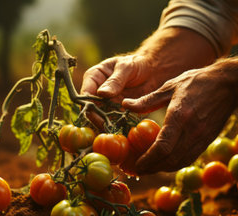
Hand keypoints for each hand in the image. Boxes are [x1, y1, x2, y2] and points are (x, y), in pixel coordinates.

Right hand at [80, 27, 216, 129]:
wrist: (152, 70)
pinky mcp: (116, 111)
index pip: (85, 93)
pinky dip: (116, 127)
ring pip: (100, 117)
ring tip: (114, 131)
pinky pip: (112, 121)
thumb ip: (115, 81)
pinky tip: (122, 130)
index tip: (97, 113)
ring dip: (106, 125)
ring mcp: (106, 103)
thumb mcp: (126, 68)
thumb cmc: (137, 63)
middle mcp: (96, 91)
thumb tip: (102, 93)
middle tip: (107, 126)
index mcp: (94, 77)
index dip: (88, 104)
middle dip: (97, 118)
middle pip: (90, 108)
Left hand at [122, 65, 237, 173]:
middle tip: (138, 169)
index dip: (147, 160)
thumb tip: (125, 105)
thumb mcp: (169, 86)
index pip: (162, 147)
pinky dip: (175, 164)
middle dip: (152, 168)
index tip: (136, 164)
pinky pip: (189, 158)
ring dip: (163, 169)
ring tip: (149, 168)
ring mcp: (202, 138)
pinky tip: (165, 161)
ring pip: (180, 162)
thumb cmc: (197, 82)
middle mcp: (192, 131)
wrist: (230, 84)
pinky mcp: (208, 140)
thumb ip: (147, 100)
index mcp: (180, 116)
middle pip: (170, 159)